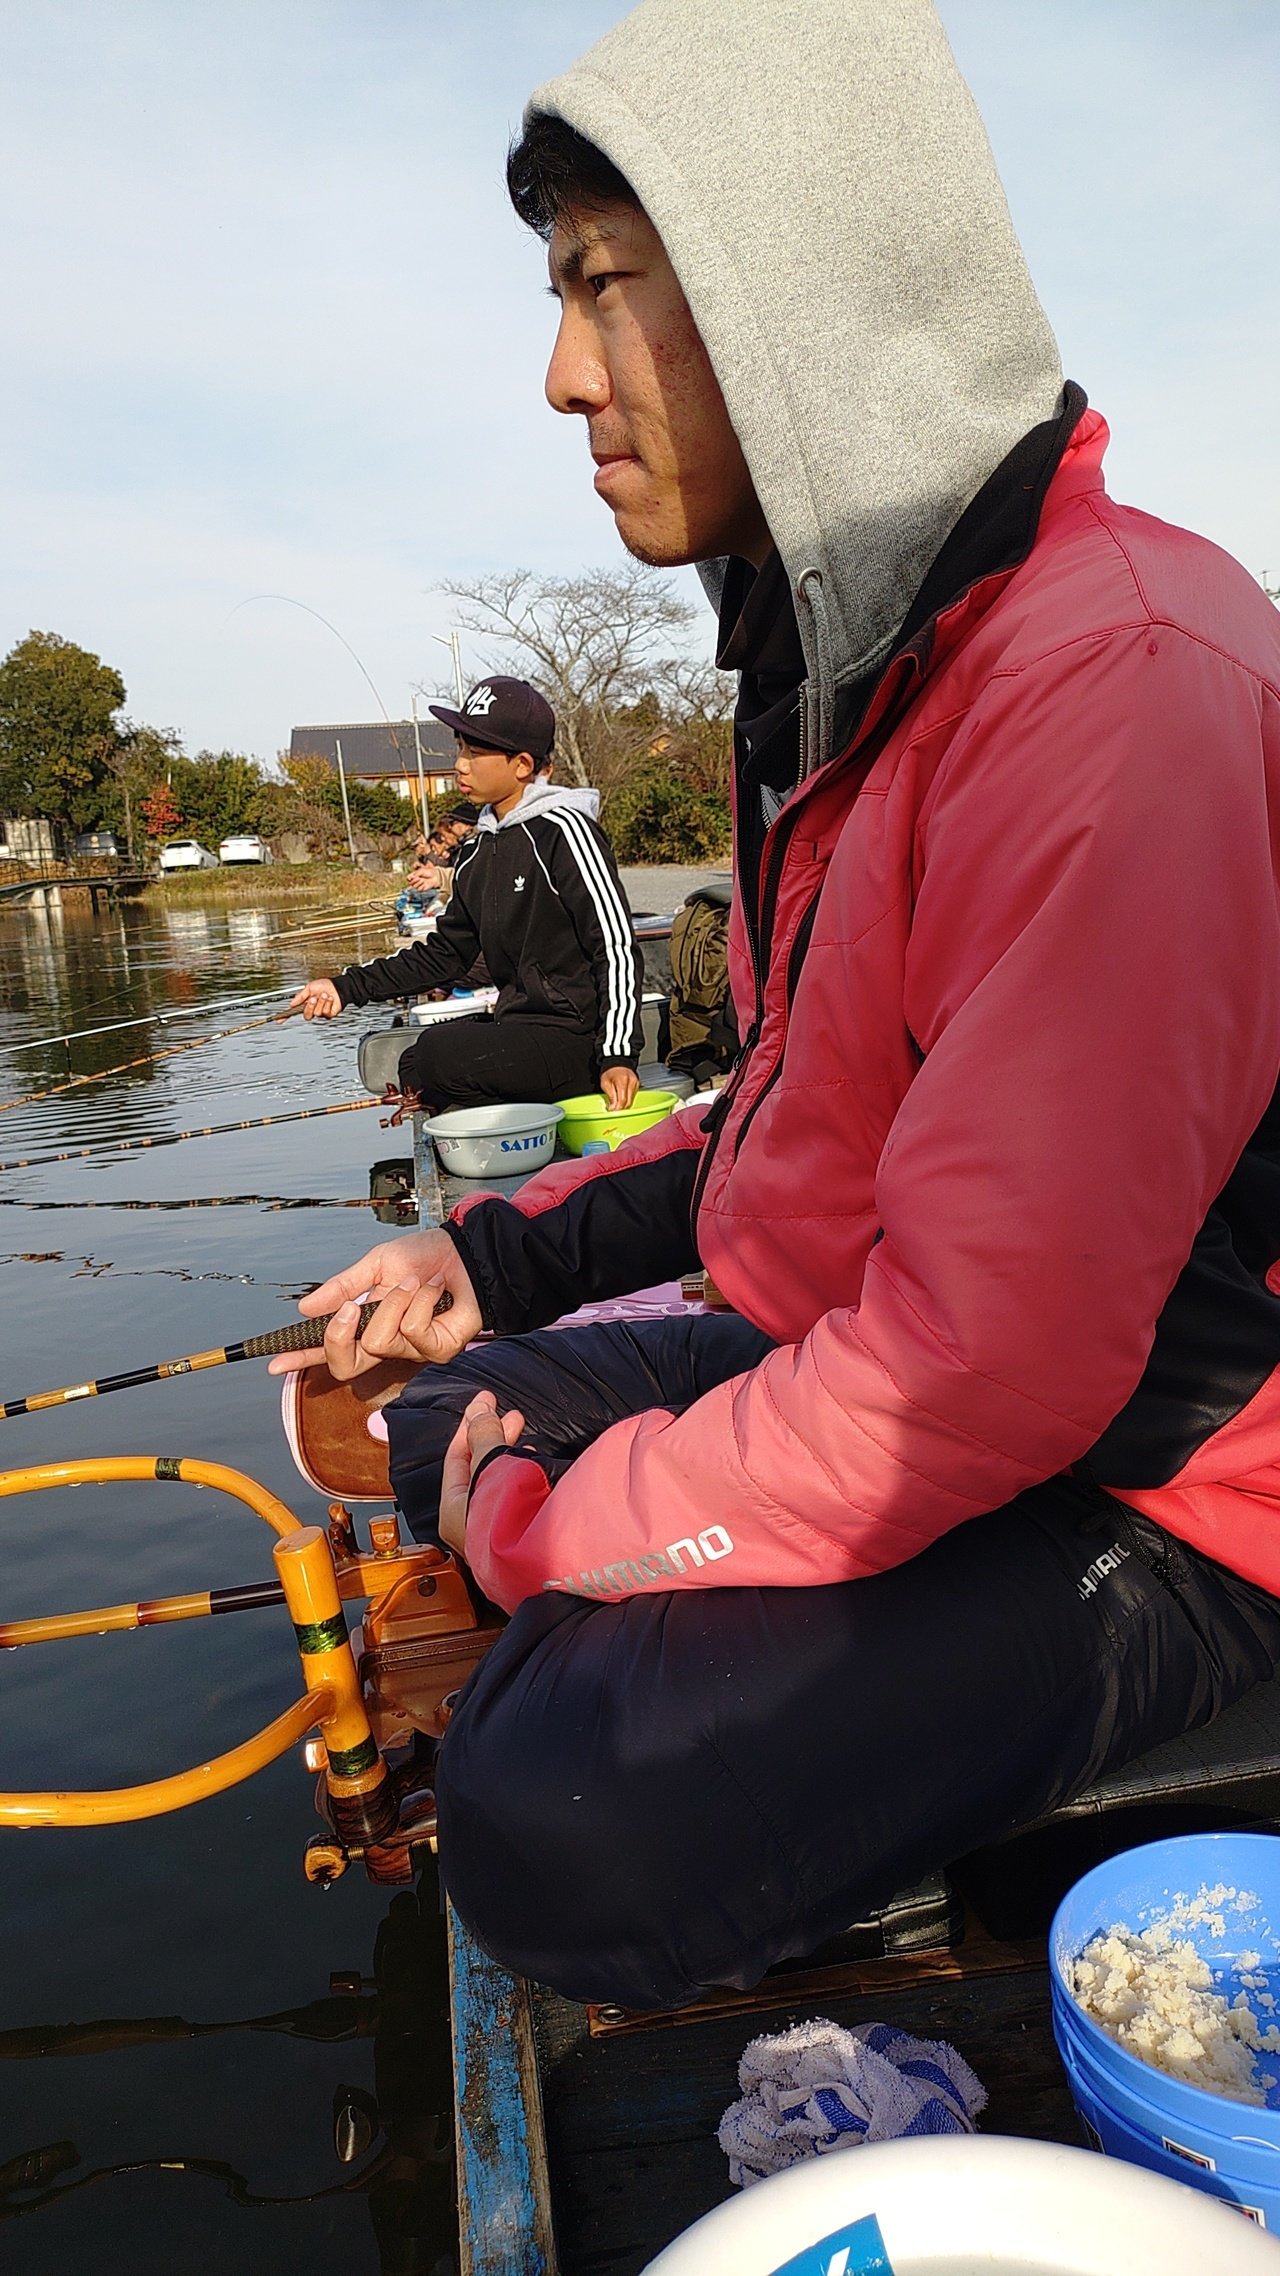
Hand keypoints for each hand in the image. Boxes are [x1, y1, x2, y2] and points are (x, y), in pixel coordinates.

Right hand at [266, 1230, 481, 1379]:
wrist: (464, 1251)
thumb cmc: (424, 1257)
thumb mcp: (376, 1264)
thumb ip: (342, 1287)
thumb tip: (304, 1309)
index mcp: (366, 1323)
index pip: (329, 1348)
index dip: (302, 1358)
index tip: (275, 1364)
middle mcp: (386, 1342)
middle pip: (345, 1366)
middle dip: (339, 1337)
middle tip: (350, 1309)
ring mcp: (412, 1351)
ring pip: (379, 1342)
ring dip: (395, 1302)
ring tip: (413, 1282)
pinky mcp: (438, 1350)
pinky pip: (414, 1331)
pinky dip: (420, 1302)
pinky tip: (434, 1289)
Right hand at [289, 978, 342, 1020]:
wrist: (337, 986)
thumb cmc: (324, 985)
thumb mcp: (309, 987)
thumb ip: (300, 996)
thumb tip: (292, 1003)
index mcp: (306, 1003)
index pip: (294, 1012)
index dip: (286, 1016)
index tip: (279, 1019)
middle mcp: (312, 1009)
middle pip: (306, 1015)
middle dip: (309, 1007)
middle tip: (313, 998)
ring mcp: (321, 1012)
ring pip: (317, 1013)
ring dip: (321, 1002)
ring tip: (324, 995)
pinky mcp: (329, 1014)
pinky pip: (325, 1012)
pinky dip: (327, 1003)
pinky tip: (330, 998)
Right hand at [408, 862, 442, 893]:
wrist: (435, 877)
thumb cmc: (428, 872)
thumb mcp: (422, 871)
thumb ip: (416, 874)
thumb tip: (411, 877)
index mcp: (414, 876)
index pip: (408, 878)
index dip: (408, 878)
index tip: (410, 878)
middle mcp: (415, 881)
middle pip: (410, 883)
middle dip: (414, 880)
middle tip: (419, 878)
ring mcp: (418, 885)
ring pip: (414, 886)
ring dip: (419, 883)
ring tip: (423, 880)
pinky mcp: (421, 889)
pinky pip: (419, 889)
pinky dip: (422, 886)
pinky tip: (425, 884)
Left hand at [439, 1392, 525, 1559]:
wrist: (546, 1556)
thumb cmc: (509, 1516)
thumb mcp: (491, 1463)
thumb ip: (483, 1433)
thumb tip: (478, 1408)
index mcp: (451, 1510)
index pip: (456, 1457)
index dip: (471, 1424)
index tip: (487, 1400)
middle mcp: (470, 1524)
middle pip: (478, 1470)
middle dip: (494, 1438)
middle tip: (512, 1415)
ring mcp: (497, 1531)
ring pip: (499, 1482)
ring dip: (510, 1455)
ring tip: (525, 1439)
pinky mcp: (522, 1534)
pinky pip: (517, 1496)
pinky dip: (523, 1476)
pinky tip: (534, 1465)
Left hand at [600, 1065, 638, 1111]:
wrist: (616, 1063)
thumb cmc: (610, 1072)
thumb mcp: (605, 1083)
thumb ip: (610, 1096)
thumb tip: (613, 1108)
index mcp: (623, 1081)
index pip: (623, 1100)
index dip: (618, 1108)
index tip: (612, 1111)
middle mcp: (632, 1083)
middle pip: (628, 1102)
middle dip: (621, 1108)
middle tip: (613, 1110)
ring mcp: (636, 1084)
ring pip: (631, 1100)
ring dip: (624, 1104)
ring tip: (616, 1104)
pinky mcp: (637, 1085)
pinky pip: (632, 1096)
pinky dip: (627, 1099)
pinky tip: (621, 1099)